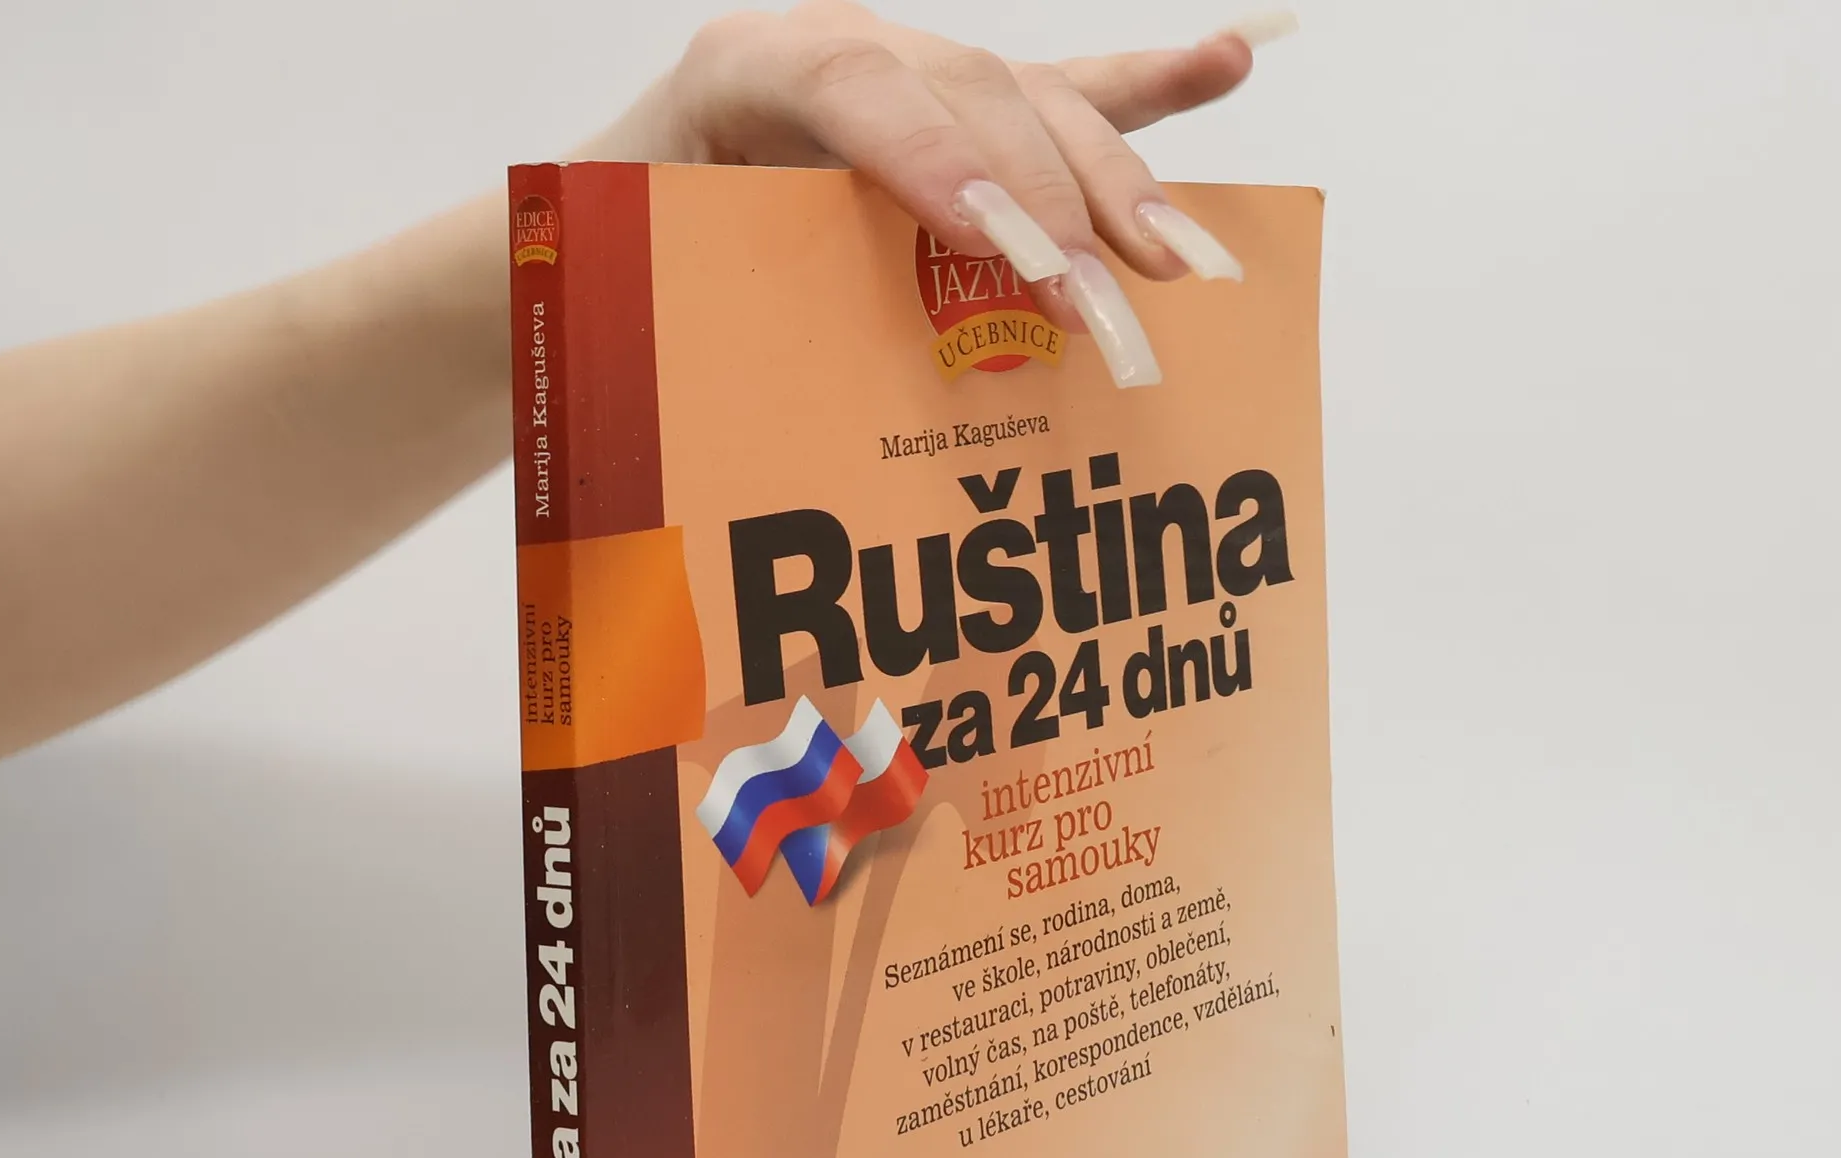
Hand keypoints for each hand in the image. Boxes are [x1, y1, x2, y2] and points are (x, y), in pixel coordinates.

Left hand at [583, 3, 1292, 385]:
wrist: (608, 215)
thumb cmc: (619, 266)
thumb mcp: (627, 280)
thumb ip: (682, 299)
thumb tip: (743, 420)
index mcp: (746, 73)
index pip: (857, 88)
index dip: (940, 158)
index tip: (1006, 250)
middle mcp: (842, 55)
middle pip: (976, 95)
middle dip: (1051, 203)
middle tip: (1101, 307)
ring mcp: (915, 78)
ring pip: (1036, 106)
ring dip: (1119, 184)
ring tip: (1180, 258)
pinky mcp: (961, 116)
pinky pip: (1063, 95)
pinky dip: (1147, 93)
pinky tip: (1231, 64)